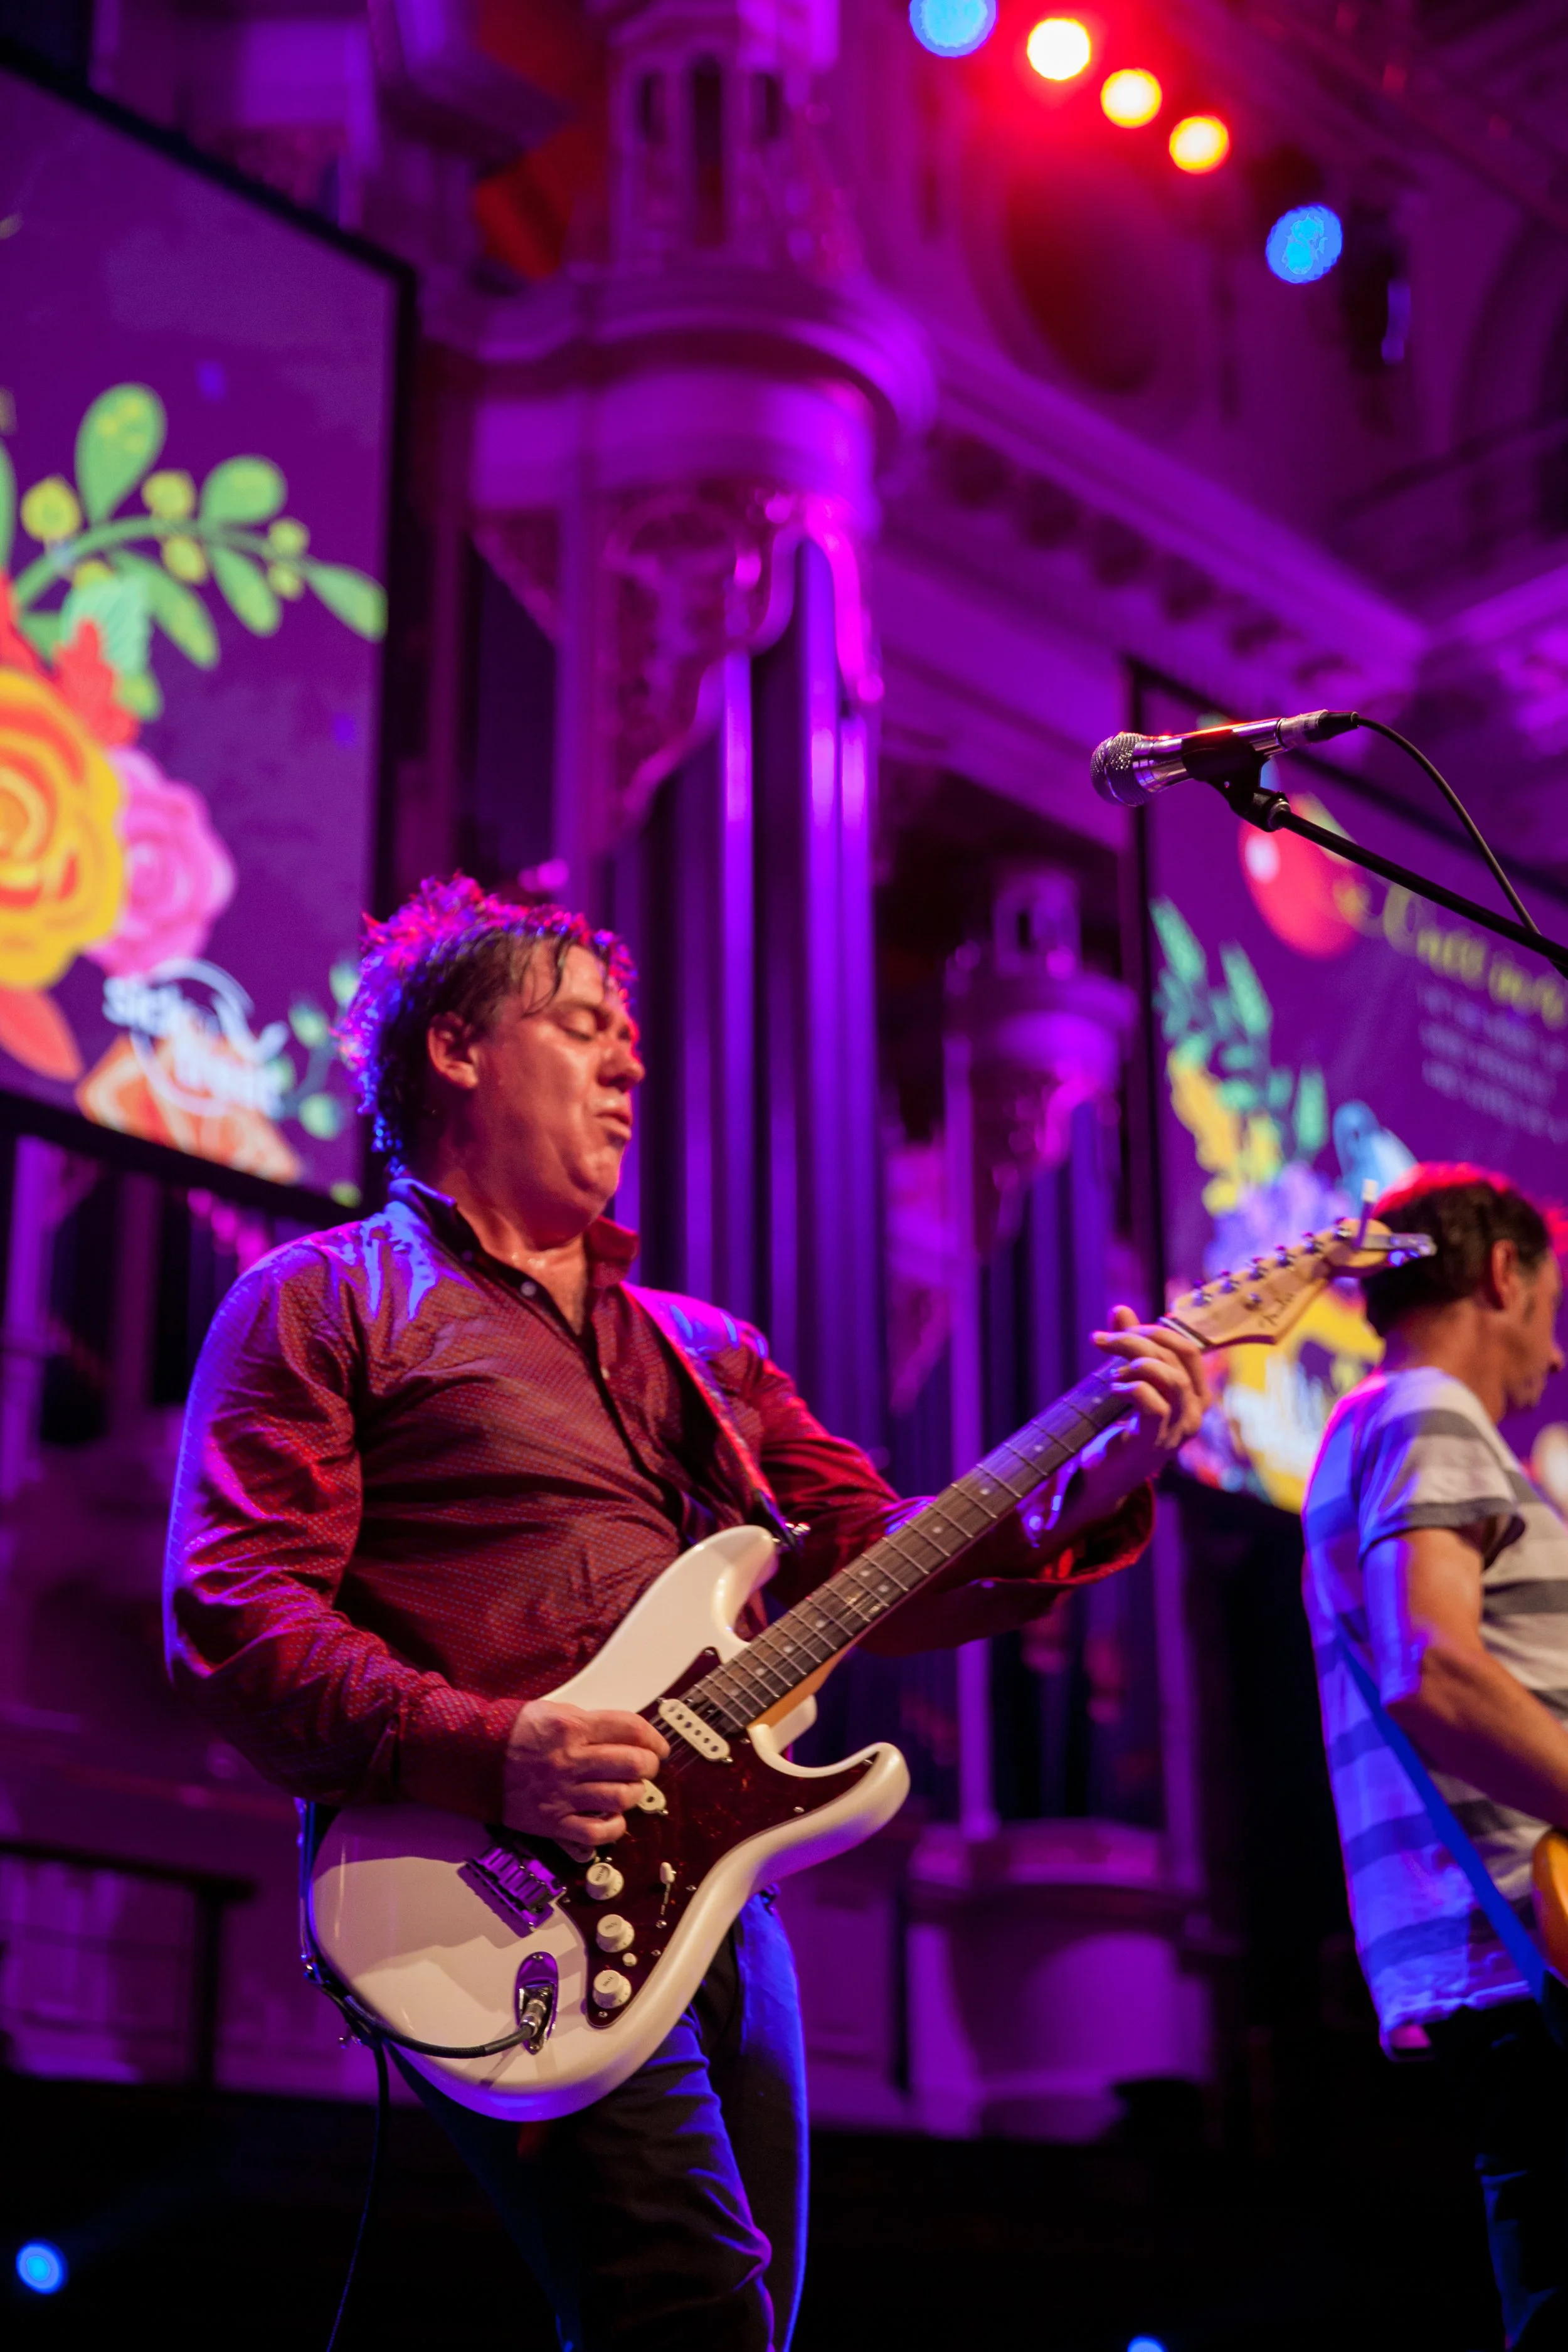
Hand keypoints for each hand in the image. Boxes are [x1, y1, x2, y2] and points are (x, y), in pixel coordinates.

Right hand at [502, 1700, 669, 1855]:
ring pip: (620, 1797)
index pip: (630, 1728)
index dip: (653, 1737)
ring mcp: (562, 1794)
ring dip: (634, 1794)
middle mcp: (570, 1760)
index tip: (657, 1745)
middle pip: (632, 1763)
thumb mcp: (551, 1711)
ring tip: (629, 1789)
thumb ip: (587, 1721)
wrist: (469, 1758)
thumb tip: (623, 1734)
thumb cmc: (509, 1733)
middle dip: (649, 1765)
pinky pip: (596, 1833)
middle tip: (647, 1766)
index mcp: (571, 1727)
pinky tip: (614, 1818)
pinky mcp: (552, 1822)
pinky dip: (614, 1828)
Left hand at [1076, 1305, 1208, 1507]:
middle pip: (1176, 1357)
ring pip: (1169, 1377)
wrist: (1104, 1477)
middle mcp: (1194, 1413)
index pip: (1189, 1349)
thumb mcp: (1127, 1381)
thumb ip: (1129, 1347)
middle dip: (1138, 1339)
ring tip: (1111, 1371)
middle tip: (1105, 1340)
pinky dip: (1130, 1388)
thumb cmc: (1120, 1428)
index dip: (1157, 1330)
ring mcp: (1177, 1430)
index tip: (1122, 1327)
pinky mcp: (1153, 1442)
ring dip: (1135, 1362)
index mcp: (1195, 1396)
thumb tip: (1120, 1309)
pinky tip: (1113, 1390)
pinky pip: (1152, 1404)